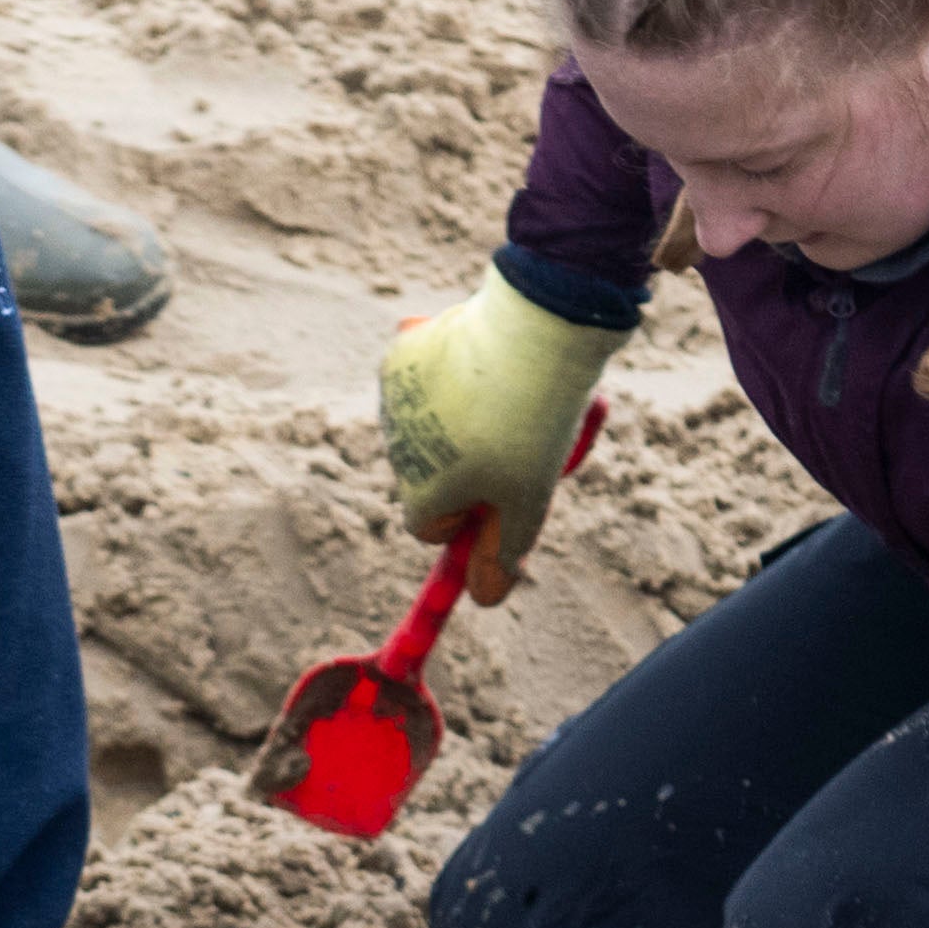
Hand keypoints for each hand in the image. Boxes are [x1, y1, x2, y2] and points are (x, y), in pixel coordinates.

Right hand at [376, 280, 626, 602]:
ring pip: (424, 424)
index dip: (469, 514)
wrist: (535, 328)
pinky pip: (420, 375)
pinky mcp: (400, 351)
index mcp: (420, 494)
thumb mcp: (530, 499)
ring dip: (456, 418)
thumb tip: (484, 599)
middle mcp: (394, 450)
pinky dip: (448, 374)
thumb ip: (504, 552)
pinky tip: (483, 359)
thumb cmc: (535, 424)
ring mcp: (393, 398)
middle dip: (464, 464)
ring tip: (504, 393)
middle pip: (427, 473)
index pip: (430, 526)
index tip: (503, 491)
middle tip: (516, 437)